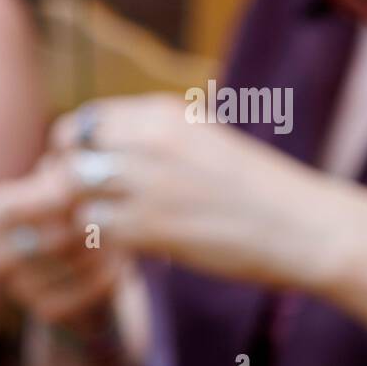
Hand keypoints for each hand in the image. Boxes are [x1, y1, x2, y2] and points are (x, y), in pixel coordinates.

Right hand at [0, 154, 126, 328]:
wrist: (80, 261)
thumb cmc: (73, 203)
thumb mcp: (67, 175)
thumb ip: (70, 165)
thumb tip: (80, 158)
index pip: (11, 208)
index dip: (50, 199)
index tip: (83, 189)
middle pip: (52, 237)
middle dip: (91, 222)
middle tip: (116, 211)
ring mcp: (18, 289)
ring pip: (74, 263)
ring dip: (107, 246)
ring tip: (120, 233)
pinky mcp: (45, 311)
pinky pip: (84, 290)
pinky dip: (110, 275)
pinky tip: (118, 264)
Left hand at [50, 94, 349, 290]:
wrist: (300, 226)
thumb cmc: (255, 190)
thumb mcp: (202, 142)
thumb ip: (153, 142)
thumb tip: (106, 153)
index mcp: (162, 115)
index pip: (86, 122)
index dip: (75, 152)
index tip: (87, 175)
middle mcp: (149, 142)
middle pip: (71, 155)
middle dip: (67, 183)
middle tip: (87, 209)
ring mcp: (148, 185)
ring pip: (76, 194)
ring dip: (82, 215)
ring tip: (108, 230)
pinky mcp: (152, 229)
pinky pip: (96, 232)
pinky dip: (101, 243)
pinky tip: (126, 250)